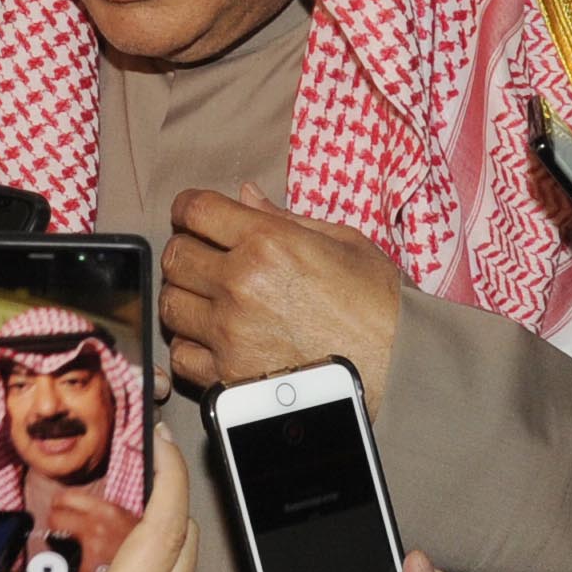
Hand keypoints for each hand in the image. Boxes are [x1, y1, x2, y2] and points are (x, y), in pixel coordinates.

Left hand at [42, 488, 134, 571]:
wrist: (157, 566)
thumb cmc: (141, 543)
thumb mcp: (124, 516)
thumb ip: (101, 510)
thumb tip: (77, 508)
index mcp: (105, 510)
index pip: (65, 497)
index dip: (59, 504)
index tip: (58, 509)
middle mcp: (95, 526)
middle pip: (54, 518)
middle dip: (56, 524)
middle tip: (61, 530)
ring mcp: (91, 548)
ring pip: (56, 542)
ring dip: (61, 546)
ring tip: (72, 550)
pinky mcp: (87, 571)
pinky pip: (71, 568)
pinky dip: (77, 570)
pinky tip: (87, 569)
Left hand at [161, 183, 400, 398]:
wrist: (401, 370)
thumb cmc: (381, 305)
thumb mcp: (344, 242)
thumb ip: (285, 218)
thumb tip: (245, 195)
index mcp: (269, 242)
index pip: (195, 209)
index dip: (187, 208)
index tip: (190, 216)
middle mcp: (242, 284)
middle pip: (175, 256)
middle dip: (186, 251)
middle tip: (204, 259)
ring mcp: (231, 334)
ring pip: (170, 305)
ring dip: (185, 298)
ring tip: (209, 300)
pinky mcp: (230, 377)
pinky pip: (181, 356)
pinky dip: (190, 346)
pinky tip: (213, 340)